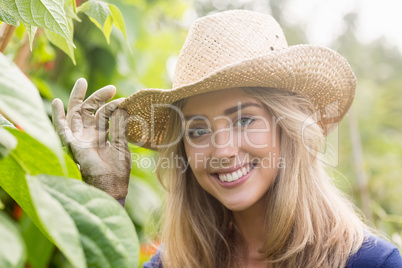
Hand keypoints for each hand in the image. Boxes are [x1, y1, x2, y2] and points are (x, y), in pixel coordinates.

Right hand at [52, 78, 130, 199]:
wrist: (110, 188)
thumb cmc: (118, 171)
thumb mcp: (121, 145)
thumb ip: (119, 127)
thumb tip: (122, 107)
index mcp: (103, 135)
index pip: (105, 114)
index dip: (113, 105)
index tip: (124, 99)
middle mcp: (90, 135)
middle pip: (90, 110)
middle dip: (97, 97)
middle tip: (111, 88)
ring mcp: (80, 138)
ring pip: (75, 114)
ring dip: (77, 98)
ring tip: (81, 82)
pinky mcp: (72, 144)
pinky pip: (61, 129)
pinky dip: (57, 116)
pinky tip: (56, 103)